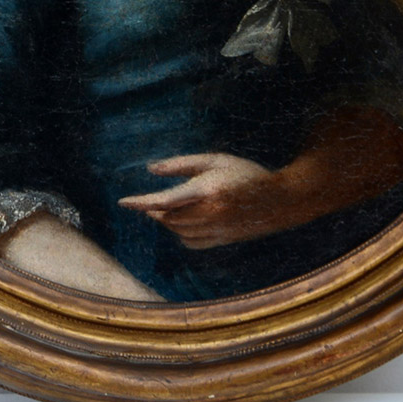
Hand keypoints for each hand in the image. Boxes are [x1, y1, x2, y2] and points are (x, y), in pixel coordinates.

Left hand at [117, 153, 283, 249]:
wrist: (278, 200)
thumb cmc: (245, 173)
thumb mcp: (215, 160)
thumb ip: (181, 164)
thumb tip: (151, 170)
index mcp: (207, 190)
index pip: (166, 200)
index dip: (142, 202)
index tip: (124, 202)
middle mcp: (210, 214)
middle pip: (168, 217)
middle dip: (155, 209)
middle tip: (150, 200)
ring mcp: (216, 231)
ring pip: (177, 230)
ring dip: (166, 220)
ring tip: (166, 207)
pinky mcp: (220, 241)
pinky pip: (190, 242)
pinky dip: (180, 232)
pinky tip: (184, 221)